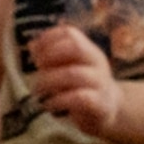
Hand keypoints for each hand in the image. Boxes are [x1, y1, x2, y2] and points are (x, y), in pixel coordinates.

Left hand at [28, 24, 125, 140]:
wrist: (111, 110)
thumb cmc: (83, 87)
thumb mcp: (70, 69)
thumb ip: (52, 58)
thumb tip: (32, 45)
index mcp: (88, 50)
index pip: (70, 33)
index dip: (49, 38)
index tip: (34, 53)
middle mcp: (96, 62)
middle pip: (76, 47)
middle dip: (50, 56)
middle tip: (37, 70)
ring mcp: (100, 82)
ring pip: (74, 74)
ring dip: (49, 81)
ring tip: (38, 91)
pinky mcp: (100, 104)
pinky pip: (80, 98)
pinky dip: (60, 100)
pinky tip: (49, 104)